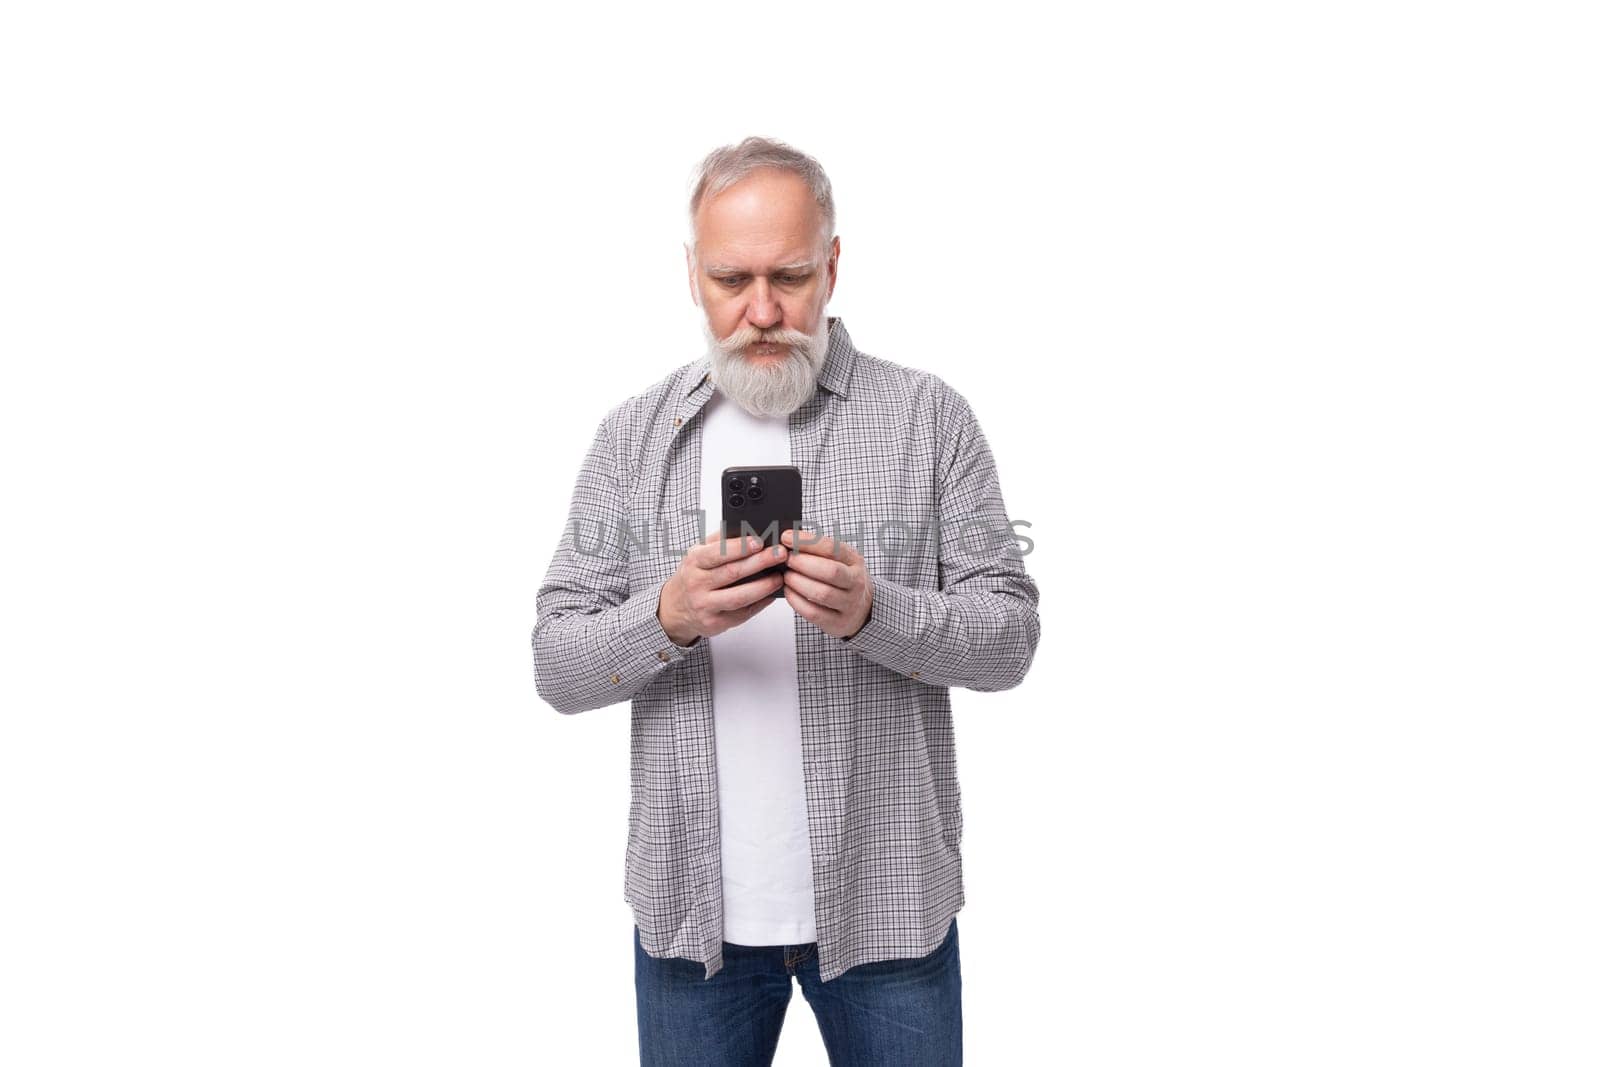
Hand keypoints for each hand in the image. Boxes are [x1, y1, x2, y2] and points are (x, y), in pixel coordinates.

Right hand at [657, 530, 788, 645]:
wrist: (676, 607)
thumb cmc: (693, 575)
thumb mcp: (698, 553)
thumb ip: (720, 541)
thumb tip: (747, 529)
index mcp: (694, 562)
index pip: (717, 553)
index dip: (739, 547)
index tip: (759, 541)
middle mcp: (697, 584)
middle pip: (732, 573)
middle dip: (759, 562)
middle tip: (779, 554)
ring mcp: (705, 605)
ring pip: (739, 597)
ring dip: (763, 587)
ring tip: (779, 577)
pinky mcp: (715, 623)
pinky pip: (742, 613)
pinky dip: (760, 603)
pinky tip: (771, 594)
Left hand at [779, 528, 873, 639]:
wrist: (862, 608)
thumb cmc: (843, 579)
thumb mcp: (840, 560)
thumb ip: (818, 550)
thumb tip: (788, 539)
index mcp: (855, 561)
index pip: (832, 548)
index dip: (807, 542)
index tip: (786, 537)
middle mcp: (856, 582)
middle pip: (830, 571)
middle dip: (803, 563)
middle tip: (786, 559)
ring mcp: (849, 604)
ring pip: (822, 594)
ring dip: (798, 583)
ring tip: (786, 576)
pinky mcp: (838, 622)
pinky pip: (814, 613)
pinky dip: (797, 601)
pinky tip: (789, 592)